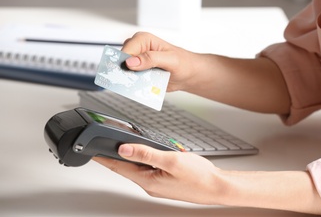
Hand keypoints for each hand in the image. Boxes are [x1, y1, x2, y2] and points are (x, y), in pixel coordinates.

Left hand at [94, 144, 224, 204]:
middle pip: (126, 167)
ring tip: (124, 145)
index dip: (104, 157)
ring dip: (132, 156)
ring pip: (138, 167)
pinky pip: (149, 168)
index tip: (92, 151)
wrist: (216, 187)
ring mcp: (158, 183)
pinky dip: (145, 159)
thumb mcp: (170, 160)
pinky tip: (149, 153)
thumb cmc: (198, 177)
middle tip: (105, 144)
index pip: (118, 167)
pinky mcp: (165, 180)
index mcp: (147, 180)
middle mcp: (150, 184)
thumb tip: (124, 149)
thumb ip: (146, 153)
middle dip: (116, 155)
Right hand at [121, 32, 200, 91]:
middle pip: (122, 61)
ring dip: (130, 80)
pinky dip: (135, 85)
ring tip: (141, 83)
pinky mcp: (139, 72)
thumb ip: (151, 59)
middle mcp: (138, 49)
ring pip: (125, 72)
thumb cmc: (183, 63)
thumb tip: (131, 62)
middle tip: (133, 80)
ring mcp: (138, 62)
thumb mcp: (170, 60)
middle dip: (125, 72)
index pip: (126, 49)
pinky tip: (143, 87)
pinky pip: (131, 80)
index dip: (124, 61)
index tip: (127, 71)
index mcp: (143, 39)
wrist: (189, 74)